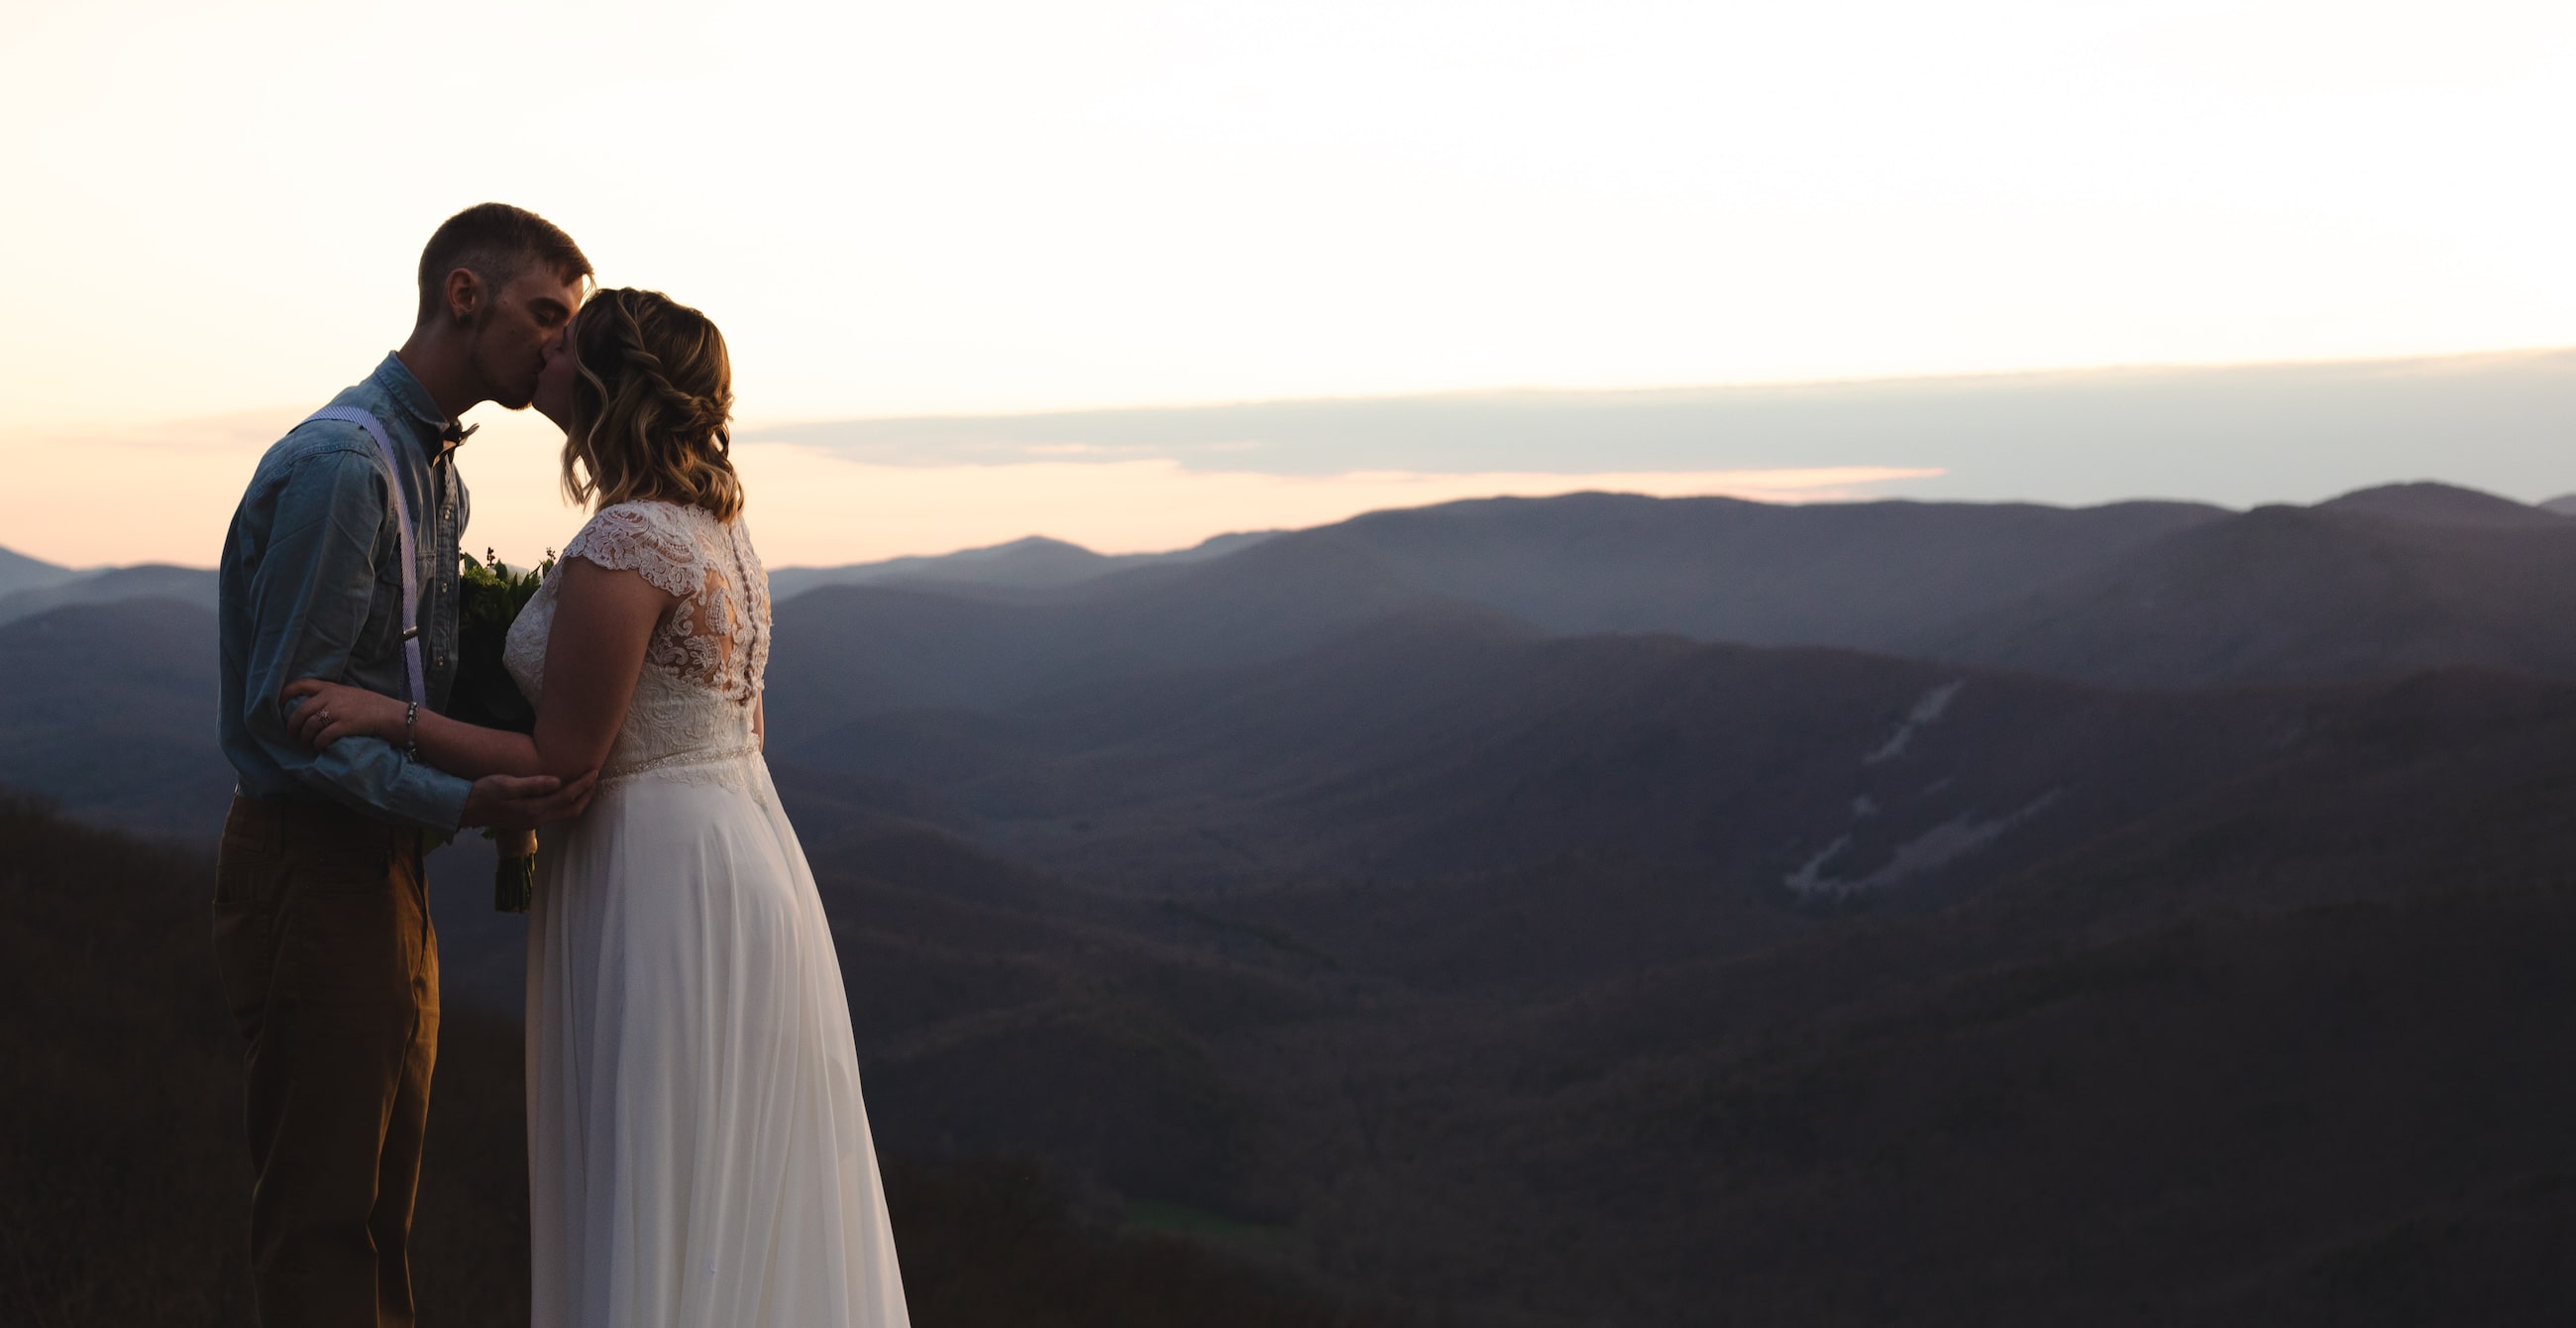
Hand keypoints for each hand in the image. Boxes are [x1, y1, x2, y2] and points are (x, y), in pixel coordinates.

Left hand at [281, 678, 405, 749]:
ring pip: (309, 726)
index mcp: (330, 687)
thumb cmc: (369, 706)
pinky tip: (319, 748)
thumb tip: (307, 709)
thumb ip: (329, 696)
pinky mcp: (345, 725)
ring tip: (306, 745)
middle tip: (292, 736)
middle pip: (300, 711)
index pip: (300, 685)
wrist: (390, 714)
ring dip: (304, 738)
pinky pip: (323, 737)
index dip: (284, 694)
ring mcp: (338, 711)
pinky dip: (318, 744)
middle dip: (292, 726)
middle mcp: (331, 697)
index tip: (278, 706)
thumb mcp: (347, 694)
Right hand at [460, 769, 599, 829]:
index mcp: (533, 809)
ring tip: (585, 784)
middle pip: (572, 810)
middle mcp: (536, 819)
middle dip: (587, 795)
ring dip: (578, 800)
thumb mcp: (506, 784)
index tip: (594, 771)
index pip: (567, 797)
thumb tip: (557, 781)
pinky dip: (566, 803)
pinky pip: (555, 813)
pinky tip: (564, 792)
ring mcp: (532, 822)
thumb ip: (532, 784)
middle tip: (595, 778)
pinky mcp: (527, 820)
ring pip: (564, 814)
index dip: (583, 785)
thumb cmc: (483, 792)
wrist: (464, 809)